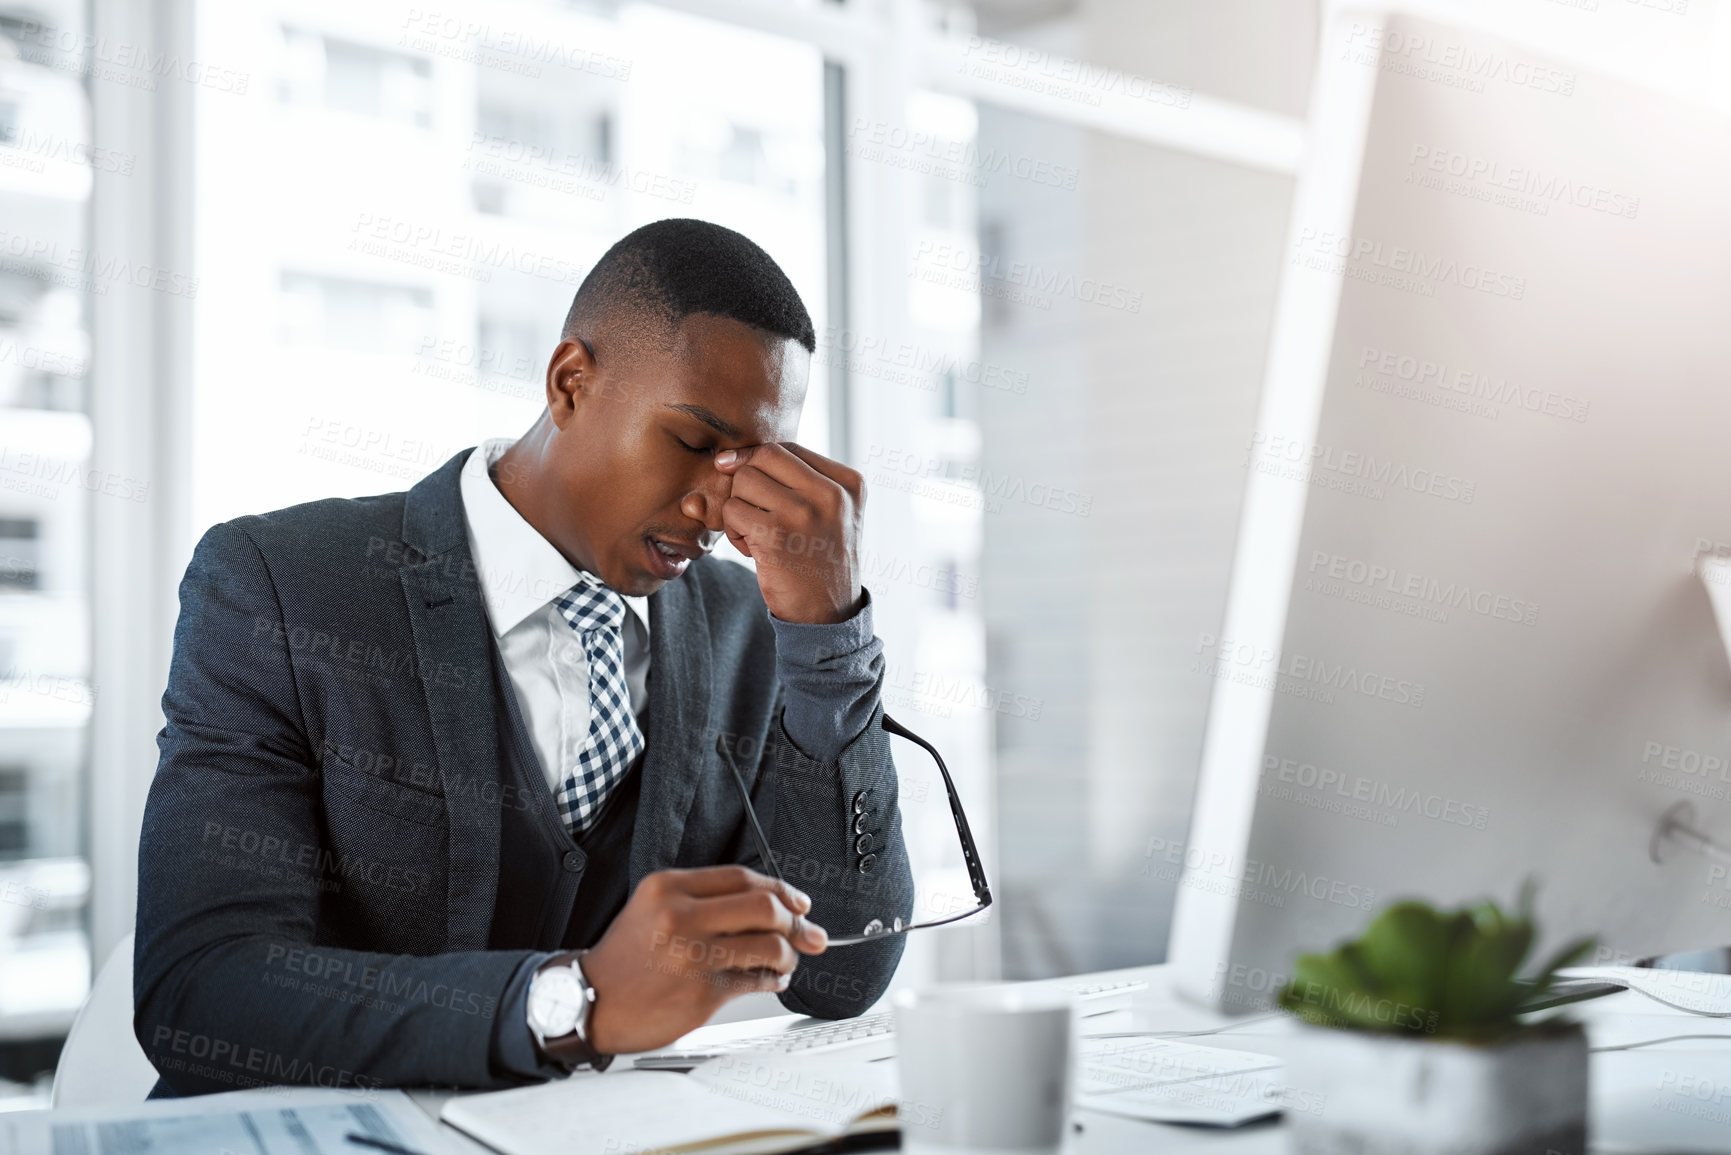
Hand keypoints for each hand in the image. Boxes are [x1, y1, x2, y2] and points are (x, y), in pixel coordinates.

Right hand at [573, 866, 828, 1054]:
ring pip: (769, 945)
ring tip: (785, 960)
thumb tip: (775, 904)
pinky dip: (774, 980)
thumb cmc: (626, 957)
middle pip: (764, 906)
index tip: (800, 903)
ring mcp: (691, 955)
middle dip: (797, 922)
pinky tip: (771, 980)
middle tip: (808, 933)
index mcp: (668, 887)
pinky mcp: (700, 992)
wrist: (587, 1000)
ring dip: (788, 954)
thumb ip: (706, 900)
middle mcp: (679, 916)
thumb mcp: (654, 907)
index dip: (781, 889)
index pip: (742, 878)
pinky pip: (756, 980)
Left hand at [714, 443, 863, 624]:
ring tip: (756, 534)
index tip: (755, 490)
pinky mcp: (774, 534)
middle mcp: (831, 494)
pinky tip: (751, 549)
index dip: (761, 463)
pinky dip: (733, 531)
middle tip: (754, 511)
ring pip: (743, 481)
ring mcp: (803, 513)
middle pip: (764, 455)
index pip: (789, 448)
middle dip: (748, 481)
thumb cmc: (821, 560)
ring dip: (739, 507)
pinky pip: (732, 510)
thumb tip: (729, 457)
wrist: (828, 615)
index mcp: (849, 484)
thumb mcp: (831, 514)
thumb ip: (798, 480)